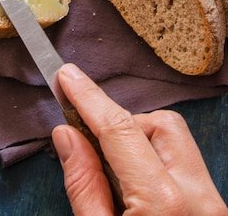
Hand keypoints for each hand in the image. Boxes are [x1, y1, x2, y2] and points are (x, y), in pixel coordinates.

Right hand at [52, 64, 227, 215]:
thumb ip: (84, 186)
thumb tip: (68, 135)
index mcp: (164, 205)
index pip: (121, 129)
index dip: (89, 98)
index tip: (67, 76)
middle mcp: (198, 197)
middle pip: (161, 123)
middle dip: (124, 123)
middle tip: (93, 146)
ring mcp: (211, 203)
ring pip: (176, 139)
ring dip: (140, 142)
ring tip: (117, 176)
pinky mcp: (212, 208)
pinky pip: (184, 163)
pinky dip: (155, 161)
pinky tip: (136, 188)